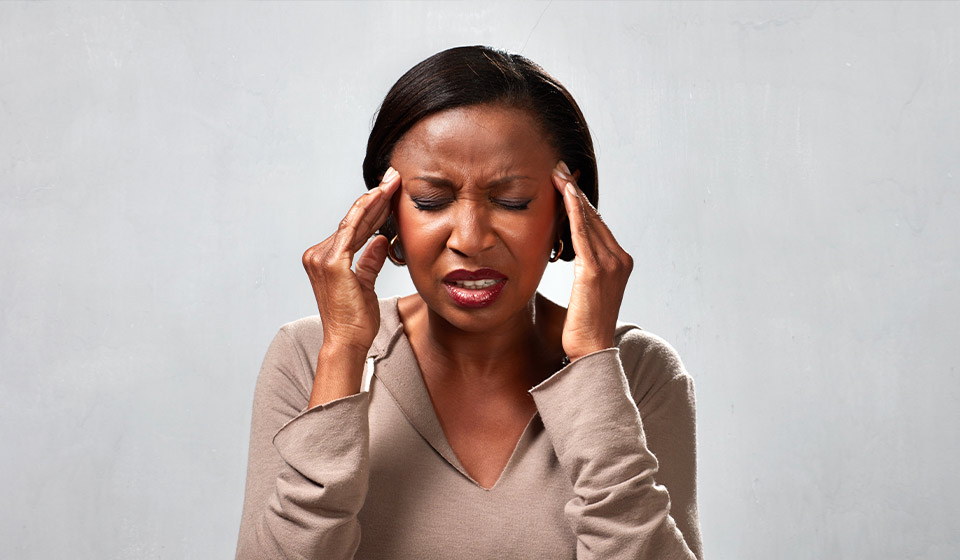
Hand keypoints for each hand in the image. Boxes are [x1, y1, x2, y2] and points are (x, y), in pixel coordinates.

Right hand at [301, 167, 401, 353]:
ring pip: (354, 222)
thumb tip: (381, 240)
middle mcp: (317, 255)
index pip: (351, 228)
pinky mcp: (332, 263)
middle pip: (352, 221)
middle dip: (375, 199)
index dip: (371, 210)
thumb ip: (370, 261)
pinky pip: (353, 230)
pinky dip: (367, 212)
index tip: (389, 193)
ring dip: (374, 200)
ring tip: (393, 183)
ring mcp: (322, 258)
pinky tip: (381, 198)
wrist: (348, 342)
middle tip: (394, 178)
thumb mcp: (365, 285)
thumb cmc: (356, 321)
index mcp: (323, 260)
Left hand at [552, 161, 633, 360]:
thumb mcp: (584, 292)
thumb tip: (562, 257)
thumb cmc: (583, 326)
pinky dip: (575, 211)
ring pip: (588, 220)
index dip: (581, 202)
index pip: (597, 225)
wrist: (591, 352)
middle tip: (560, 168)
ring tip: (558, 174)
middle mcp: (619, 259)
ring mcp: (610, 264)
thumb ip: (580, 271)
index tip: (566, 183)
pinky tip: (565, 194)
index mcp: (619, 263)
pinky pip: (583, 234)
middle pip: (594, 217)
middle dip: (576, 191)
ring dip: (572, 194)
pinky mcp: (595, 271)